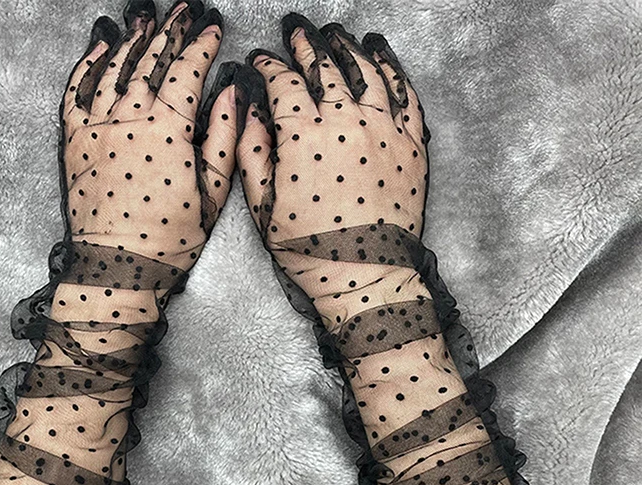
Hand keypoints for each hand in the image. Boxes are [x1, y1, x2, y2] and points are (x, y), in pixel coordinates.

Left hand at [59, 0, 242, 269]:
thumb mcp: (211, 194)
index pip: (186, 71)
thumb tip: (232, 94)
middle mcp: (129, 119)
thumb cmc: (168, 240)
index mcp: (168, 131)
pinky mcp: (74, 142)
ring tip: (144, 19)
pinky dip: (87, 65)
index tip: (212, 28)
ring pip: (114, 69)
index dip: (201, 45)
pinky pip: (76, 92)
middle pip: (149, 61)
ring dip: (131, 40)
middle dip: (168, 31)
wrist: (118, 267)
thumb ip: (223, 139)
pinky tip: (99, 47)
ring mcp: (97, 128)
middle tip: (181, 11)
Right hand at [237, 13, 429, 248]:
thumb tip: (249, 113)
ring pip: (366, 71)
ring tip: (337, 35)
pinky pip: (405, 94)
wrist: (365, 276)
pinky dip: (391, 69)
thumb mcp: (264, 208)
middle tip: (298, 31)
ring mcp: (384, 130)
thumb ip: (251, 154)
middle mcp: (346, 122)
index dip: (270, 66)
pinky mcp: (412, 145)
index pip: (284, 83)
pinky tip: (381, 57)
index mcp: (304, 137)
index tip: (262, 61)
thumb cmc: (311, 249)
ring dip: (348, 48)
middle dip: (307, 44)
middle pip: (325, 66)